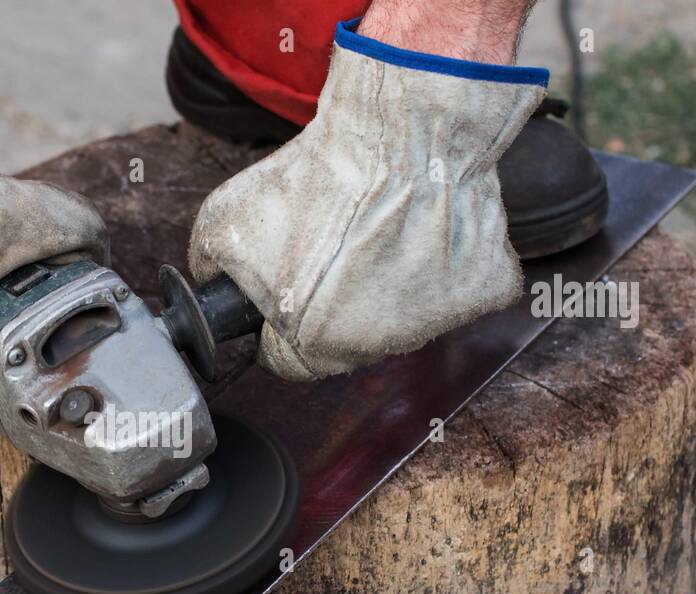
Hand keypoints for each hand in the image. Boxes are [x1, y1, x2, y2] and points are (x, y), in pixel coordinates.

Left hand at [188, 17, 545, 381]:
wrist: (401, 132)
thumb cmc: (316, 181)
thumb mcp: (223, 227)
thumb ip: (211, 272)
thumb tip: (210, 288)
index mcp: (313, 349)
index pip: (287, 360)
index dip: (278, 323)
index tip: (285, 290)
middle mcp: (377, 349)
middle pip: (345, 343)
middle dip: (332, 306)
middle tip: (334, 249)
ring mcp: (436, 323)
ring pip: (403, 317)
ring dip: (388, 285)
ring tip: (379, 229)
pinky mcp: (485, 290)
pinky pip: (458, 286)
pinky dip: (444, 261)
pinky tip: (425, 223)